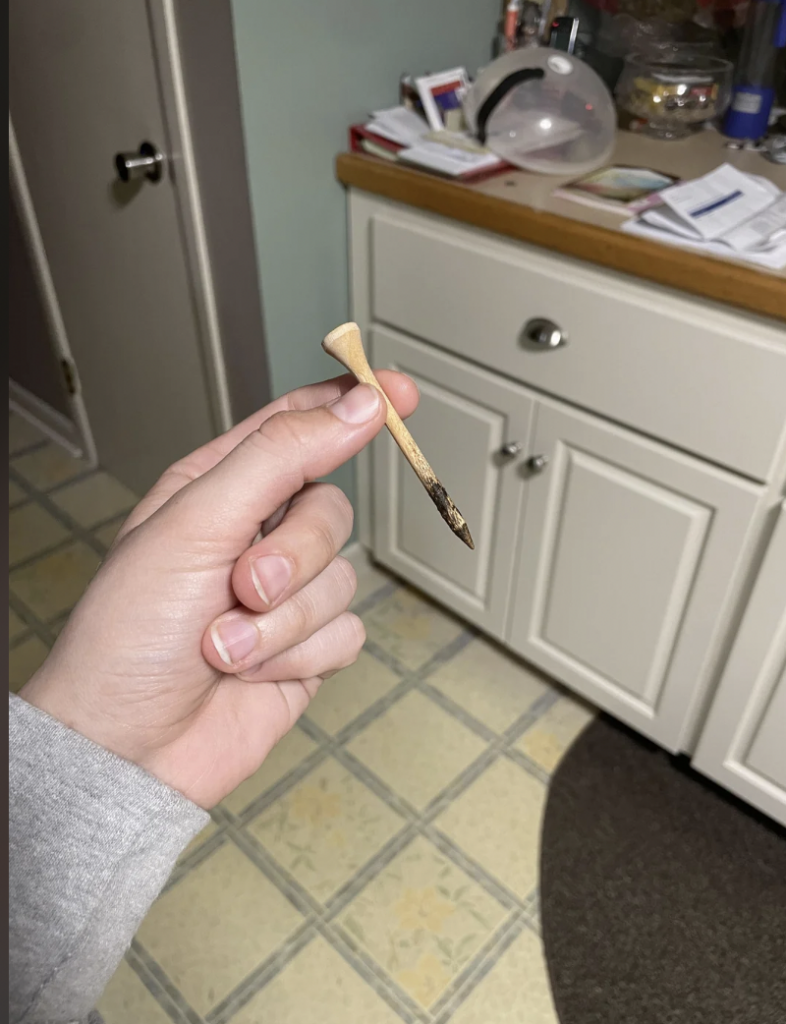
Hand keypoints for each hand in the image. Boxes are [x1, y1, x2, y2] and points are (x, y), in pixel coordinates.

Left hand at [20, 373, 418, 807]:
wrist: (130, 747)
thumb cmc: (129, 635)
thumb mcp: (196, 523)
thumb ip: (282, 456)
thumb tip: (357, 406)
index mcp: (220, 488)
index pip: (299, 426)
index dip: (350, 405)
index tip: (400, 393)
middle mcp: (257, 536)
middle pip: (332, 510)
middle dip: (291, 557)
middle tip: (240, 586)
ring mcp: (286, 594)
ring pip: (343, 577)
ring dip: (284, 621)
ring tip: (225, 646)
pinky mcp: (307, 647)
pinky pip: (349, 632)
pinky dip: (300, 655)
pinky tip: (252, 673)